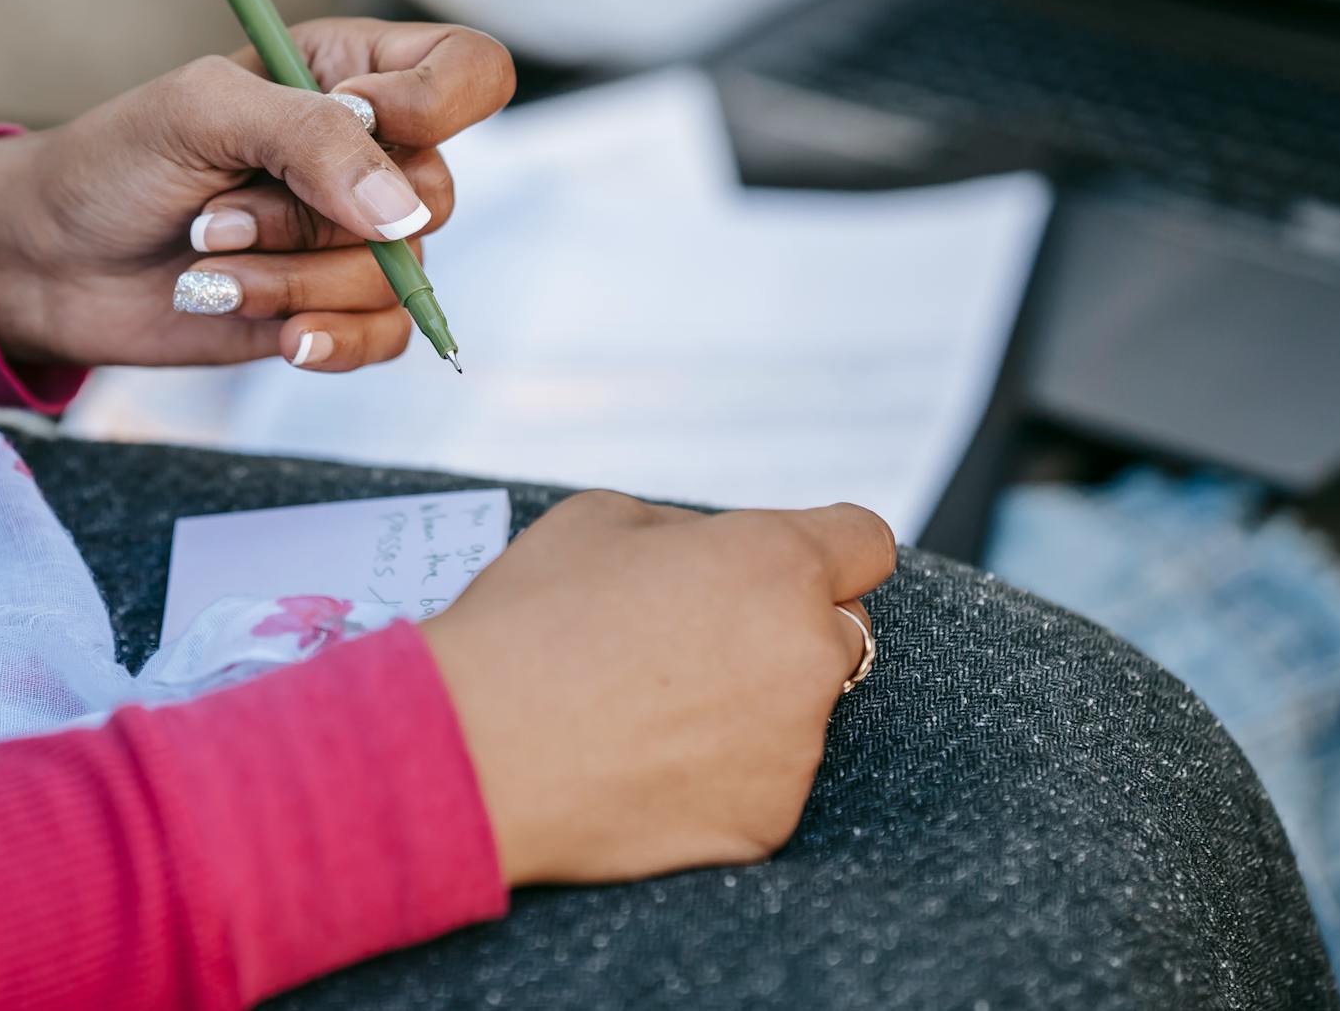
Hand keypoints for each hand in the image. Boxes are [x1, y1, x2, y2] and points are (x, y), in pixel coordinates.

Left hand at [0, 19, 513, 370]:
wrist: (49, 263)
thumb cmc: (115, 162)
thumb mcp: (202, 113)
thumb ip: (311, 139)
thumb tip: (405, 213)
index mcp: (350, 72)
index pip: (470, 72)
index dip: (434, 105)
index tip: (355, 121)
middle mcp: (366, 154)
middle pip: (432, 195)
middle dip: (313, 218)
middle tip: (219, 215)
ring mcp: (353, 236)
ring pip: (395, 276)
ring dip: (290, 280)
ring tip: (207, 265)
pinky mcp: (333, 308)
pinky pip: (385, 335)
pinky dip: (329, 338)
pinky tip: (278, 336)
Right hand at [419, 492, 893, 885]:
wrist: (472, 750)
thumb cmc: (527, 620)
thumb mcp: (601, 518)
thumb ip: (690, 530)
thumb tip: (718, 552)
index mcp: (776, 563)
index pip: (866, 542)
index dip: (829, 548)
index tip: (791, 566)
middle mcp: (807, 654)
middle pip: (841, 631)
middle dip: (786, 625)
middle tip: (696, 639)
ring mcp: (795, 748)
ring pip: (799, 711)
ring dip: (750, 703)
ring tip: (647, 708)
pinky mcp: (768, 821)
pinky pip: (763, 781)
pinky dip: (720, 771)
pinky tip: (645, 760)